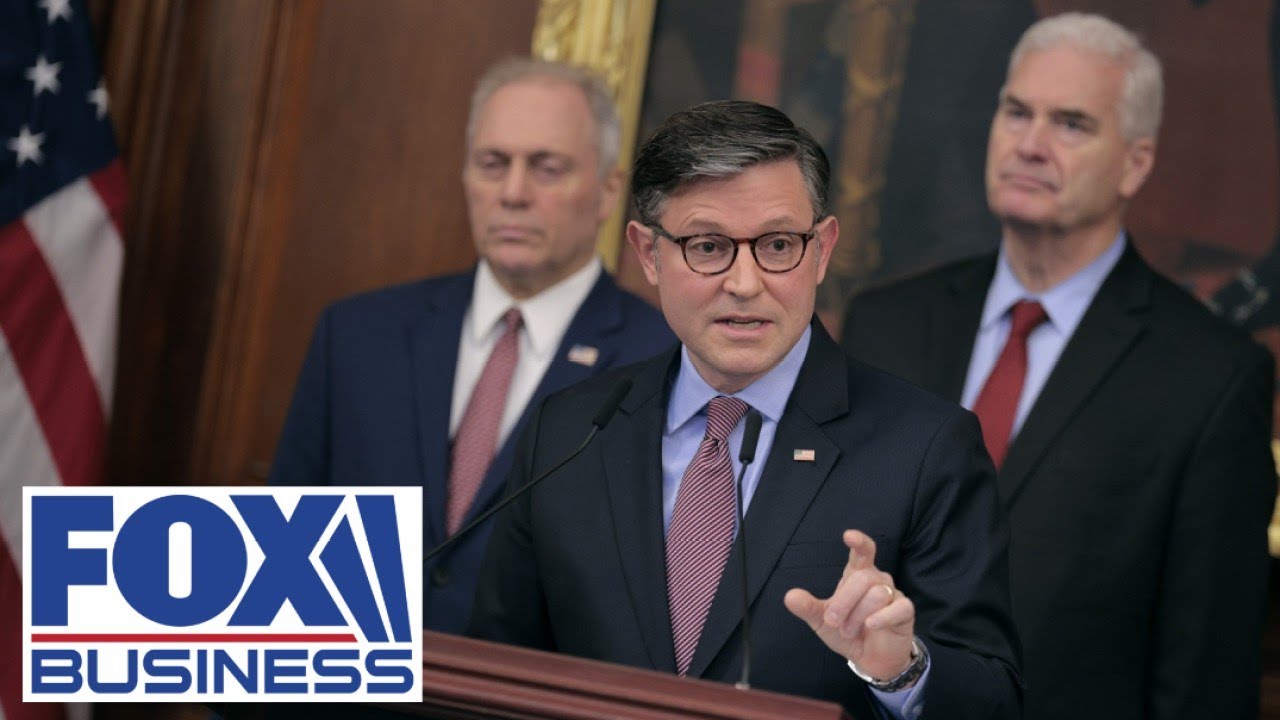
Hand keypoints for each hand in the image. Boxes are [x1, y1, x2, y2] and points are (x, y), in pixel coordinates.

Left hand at [784, 529, 915, 680]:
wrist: (870, 658)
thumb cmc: (847, 631)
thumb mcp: (822, 621)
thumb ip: (808, 608)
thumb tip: (789, 597)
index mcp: (857, 575)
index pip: (862, 551)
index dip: (859, 542)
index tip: (849, 536)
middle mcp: (877, 579)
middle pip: (863, 579)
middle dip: (844, 602)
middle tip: (832, 622)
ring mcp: (893, 594)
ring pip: (877, 594)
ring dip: (858, 616)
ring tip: (849, 632)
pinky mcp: (905, 611)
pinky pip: (897, 608)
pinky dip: (882, 618)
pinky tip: (870, 625)